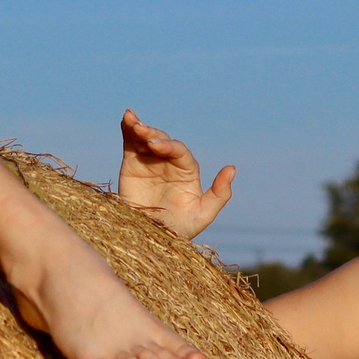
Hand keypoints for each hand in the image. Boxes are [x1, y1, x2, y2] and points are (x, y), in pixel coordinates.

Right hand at [117, 110, 235, 238]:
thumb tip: (232, 168)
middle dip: (152, 134)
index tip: (155, 146)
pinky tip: (126, 119)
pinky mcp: (132, 163)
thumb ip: (219, 194)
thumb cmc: (179, 229)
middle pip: (162, 141)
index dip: (168, 146)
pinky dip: (128, 130)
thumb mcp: (202, 215)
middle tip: (141, 131)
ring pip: (146, 138)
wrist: (148, 239)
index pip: (179, 152)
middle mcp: (169, 161)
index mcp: (187, 170)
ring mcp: (150, 160)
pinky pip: (131, 143)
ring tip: (131, 119)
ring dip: (139, 127)